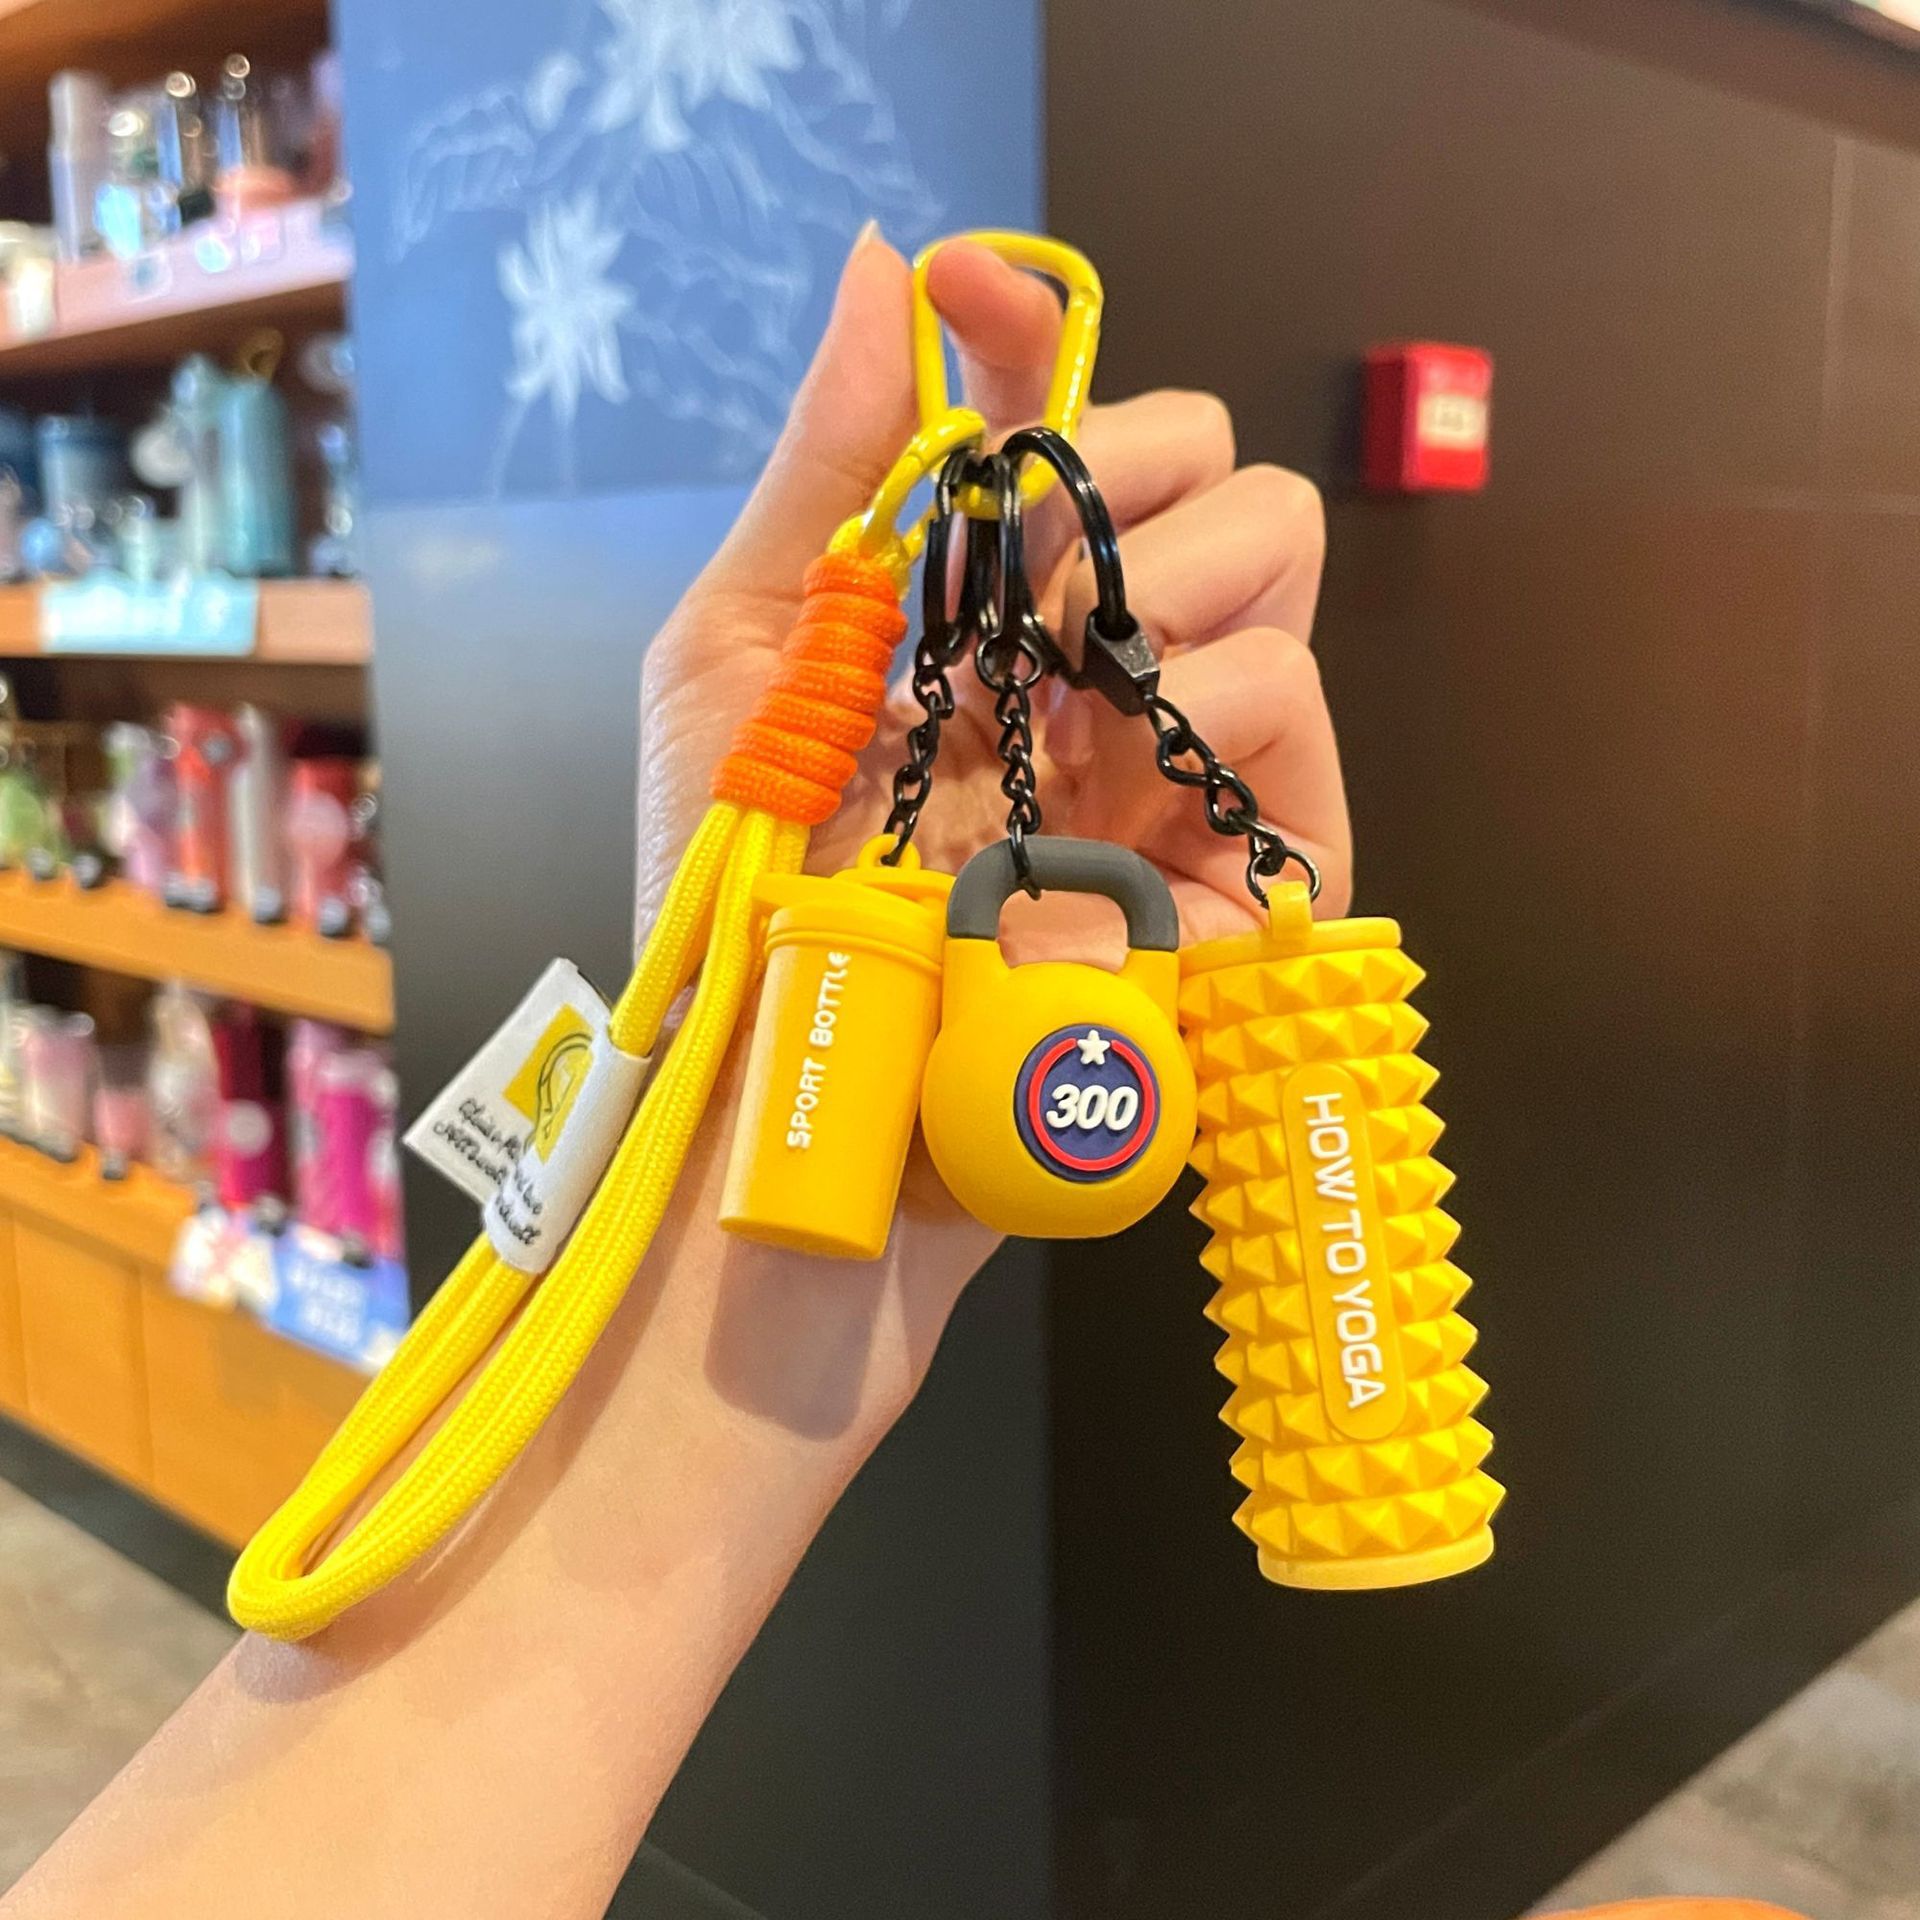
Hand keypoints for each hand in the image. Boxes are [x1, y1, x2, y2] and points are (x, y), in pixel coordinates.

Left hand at [639, 228, 1347, 942]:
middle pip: (1207, 458)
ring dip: (1159, 564)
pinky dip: (1209, 682)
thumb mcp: (744, 654)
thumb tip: (885, 265)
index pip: (1063, 427)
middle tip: (1014, 579)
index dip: (1030, 334)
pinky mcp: (1251, 853)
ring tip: (1055, 682)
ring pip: (1277, 537)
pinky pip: (1291, 685)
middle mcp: (1099, 667)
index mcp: (987, 614)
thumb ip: (829, 466)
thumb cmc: (743, 890)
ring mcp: (1181, 753)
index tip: (961, 284)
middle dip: (1120, 459)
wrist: (797, 1077)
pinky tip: (1110, 756)